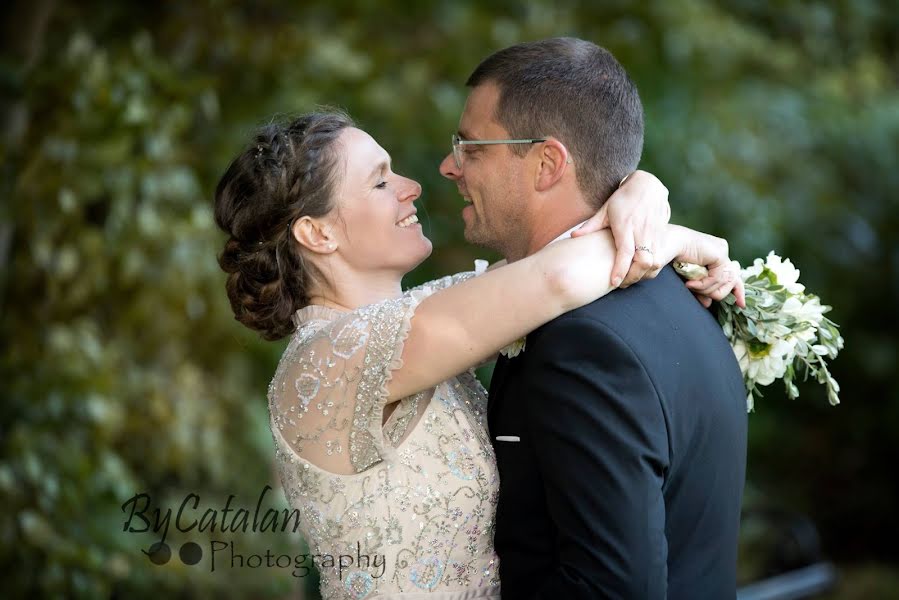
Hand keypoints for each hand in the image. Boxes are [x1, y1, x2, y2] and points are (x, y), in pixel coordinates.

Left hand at [571, 170, 669, 287]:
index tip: (614, 282)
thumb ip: (591, 226)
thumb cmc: (623, 199)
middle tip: (621, 283)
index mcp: (625, 225)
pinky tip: (640, 269)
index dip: (620, 269)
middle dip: (634, 276)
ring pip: (654, 261)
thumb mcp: (605, 210)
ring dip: (643, 274)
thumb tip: (573, 236)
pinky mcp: (663, 235)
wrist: (649, 186)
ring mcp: (655, 233)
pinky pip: (660, 257)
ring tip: (630, 277)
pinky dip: (651, 267)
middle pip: (644, 261)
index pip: (625, 251)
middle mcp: (642, 230)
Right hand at [665, 225, 745, 308]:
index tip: (741, 305)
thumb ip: (701, 289)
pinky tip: (689, 283)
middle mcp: (721, 251)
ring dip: (705, 290)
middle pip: (733, 280)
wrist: (664, 244)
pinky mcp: (719, 254)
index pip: (733, 275)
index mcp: (715, 254)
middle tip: (702, 298)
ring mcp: (722, 252)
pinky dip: (702, 285)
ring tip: (690, 286)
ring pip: (725, 282)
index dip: (738, 291)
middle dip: (718, 293)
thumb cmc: (671, 257)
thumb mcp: (690, 278)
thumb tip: (708, 304)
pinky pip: (717, 278)